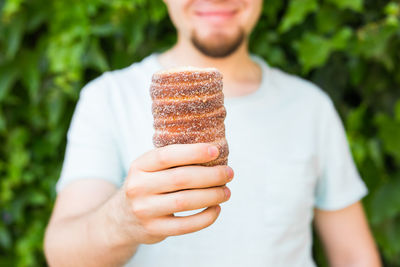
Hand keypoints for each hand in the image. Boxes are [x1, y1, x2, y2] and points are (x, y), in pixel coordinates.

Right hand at [119, 143, 233, 244]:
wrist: (122, 219)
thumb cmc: (147, 186)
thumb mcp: (149, 169)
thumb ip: (172, 160)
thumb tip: (213, 152)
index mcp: (139, 165)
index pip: (167, 155)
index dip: (193, 152)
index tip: (216, 151)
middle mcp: (138, 187)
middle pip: (181, 178)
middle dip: (211, 175)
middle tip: (229, 173)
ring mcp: (144, 210)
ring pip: (185, 202)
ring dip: (212, 196)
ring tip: (226, 192)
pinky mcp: (153, 230)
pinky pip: (186, 225)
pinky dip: (206, 217)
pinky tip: (216, 209)